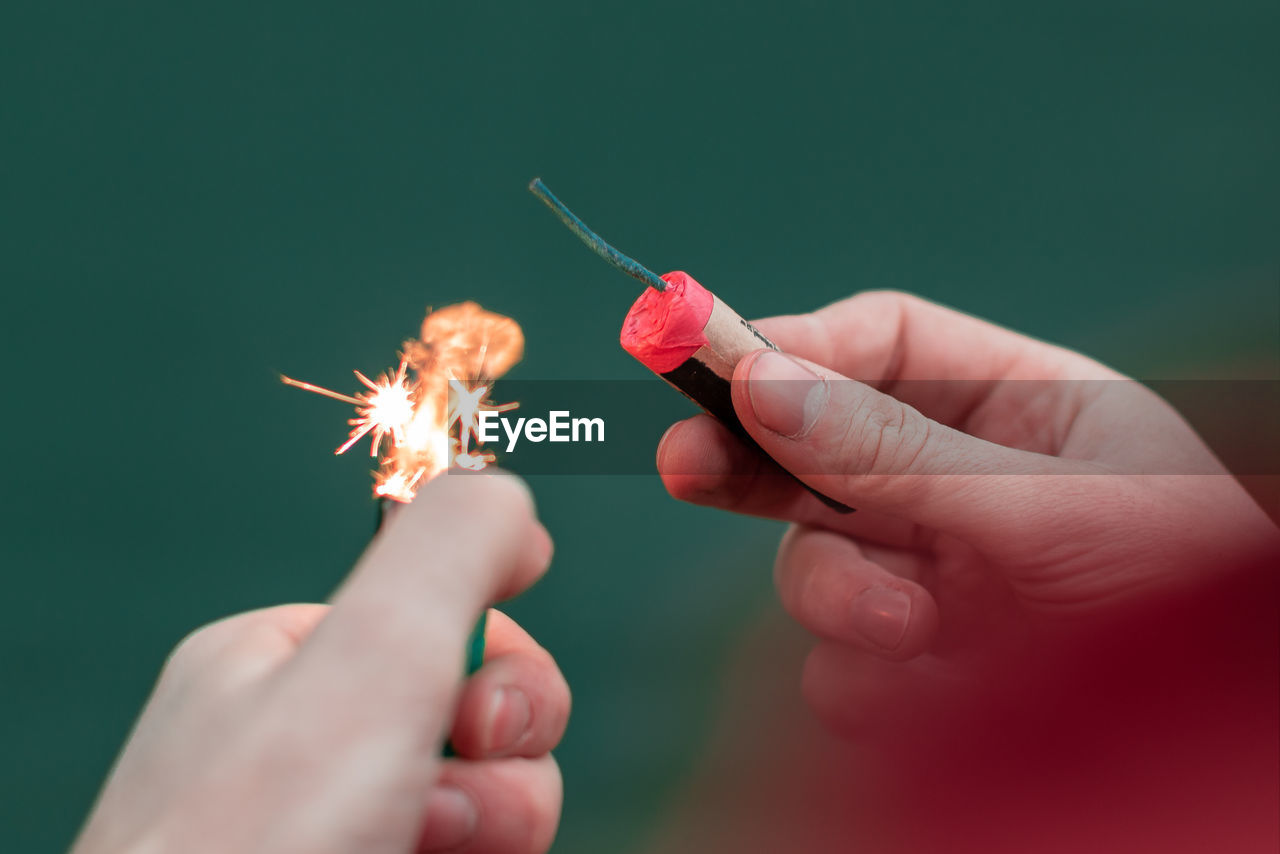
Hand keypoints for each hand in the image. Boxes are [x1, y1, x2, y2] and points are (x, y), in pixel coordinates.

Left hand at [72, 474, 568, 853]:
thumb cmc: (261, 845)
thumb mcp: (372, 655)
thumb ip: (453, 546)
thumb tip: (511, 497)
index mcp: (278, 662)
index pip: (445, 622)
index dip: (499, 669)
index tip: (484, 718)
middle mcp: (298, 747)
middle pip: (479, 718)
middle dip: (500, 768)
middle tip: (445, 803)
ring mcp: (331, 830)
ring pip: (488, 805)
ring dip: (493, 831)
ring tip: (424, 853)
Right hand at [657, 290, 1277, 734]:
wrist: (1222, 748)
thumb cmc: (1185, 585)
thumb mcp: (1044, 505)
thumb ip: (897, 454)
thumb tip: (763, 386)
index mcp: (1011, 406)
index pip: (879, 347)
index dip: (793, 346)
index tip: (717, 364)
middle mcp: (956, 481)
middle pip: (813, 446)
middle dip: (750, 462)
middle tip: (681, 466)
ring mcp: (930, 573)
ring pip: (812, 560)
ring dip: (838, 597)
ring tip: (912, 633)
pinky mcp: (915, 663)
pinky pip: (835, 660)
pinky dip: (861, 678)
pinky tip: (928, 688)